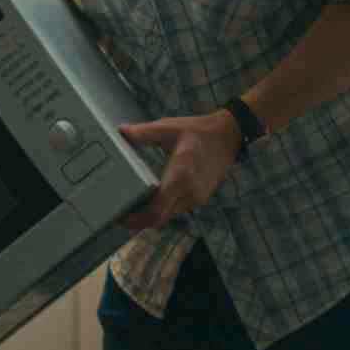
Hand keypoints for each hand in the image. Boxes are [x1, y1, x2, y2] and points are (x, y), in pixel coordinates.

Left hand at [115, 111, 241, 229]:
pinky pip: (177, 209)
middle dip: (139, 221)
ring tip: (132, 207)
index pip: (157, 210)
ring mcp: (197, 197)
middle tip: (120, 216)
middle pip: (160, 219)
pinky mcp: (200, 197)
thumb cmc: (199, 131)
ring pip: (169, 215)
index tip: (121, 218)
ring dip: (151, 215)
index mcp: (180, 176)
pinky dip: (163, 209)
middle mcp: (189, 192)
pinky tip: (151, 199)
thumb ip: (144, 132)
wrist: (229, 136)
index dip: (137, 219)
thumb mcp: (169, 128)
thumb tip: (121, 131)